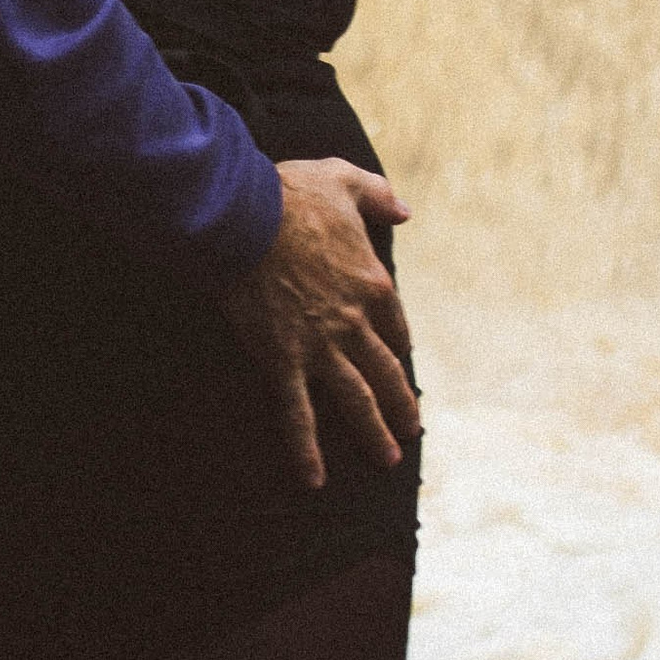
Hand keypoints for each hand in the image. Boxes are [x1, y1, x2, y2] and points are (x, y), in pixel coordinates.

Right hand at [217, 158, 418, 495]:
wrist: (247, 215)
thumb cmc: (291, 193)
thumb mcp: (343, 179)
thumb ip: (377, 194)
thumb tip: (404, 210)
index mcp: (371, 282)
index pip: (394, 324)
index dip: (399, 343)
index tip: (402, 359)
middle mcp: (354, 322)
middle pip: (386, 371)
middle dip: (401, 403)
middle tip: (411, 428)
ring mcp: (321, 346)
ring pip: (357, 399)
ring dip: (374, 432)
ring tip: (389, 460)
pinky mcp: (284, 360)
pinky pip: (299, 413)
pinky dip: (306, 449)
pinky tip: (314, 479)